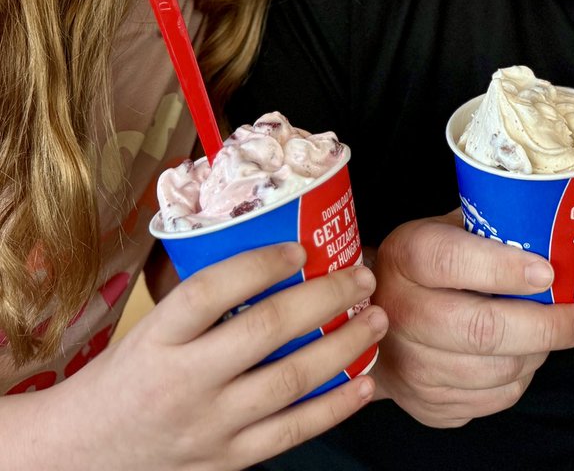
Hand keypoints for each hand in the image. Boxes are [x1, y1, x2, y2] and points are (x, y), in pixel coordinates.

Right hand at [33, 243, 386, 469]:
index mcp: (157, 339)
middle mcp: (183, 381)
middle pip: (264, 331)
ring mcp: (208, 425)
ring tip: (376, 319)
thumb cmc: (130, 374)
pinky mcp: (228, 460)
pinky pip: (291, 433)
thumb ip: (202, 295)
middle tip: (362, 276)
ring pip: (289, 382)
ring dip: (344, 347)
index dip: (259, 265)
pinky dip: (335, 406)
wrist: (86, 453)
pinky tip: (366, 381)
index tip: (300, 247)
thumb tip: (271, 236)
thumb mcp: (150, 326)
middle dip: (325, 298)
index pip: (208, 293)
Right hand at [370, 211, 573, 426]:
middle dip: (544, 327)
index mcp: (407, 256)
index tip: (549, 272)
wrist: (371, 317)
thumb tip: (555, 226)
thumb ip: (489, 227)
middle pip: (481, 329)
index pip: (453, 261)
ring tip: (555, 334)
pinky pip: (489, 400)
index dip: (505, 269)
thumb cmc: (426, 265)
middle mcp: (400, 313)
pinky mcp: (424, 404)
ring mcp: (409, 366)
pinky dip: (519, 380)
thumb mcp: (445, 229)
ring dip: (537, 354)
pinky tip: (525, 356)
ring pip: (492, 372)